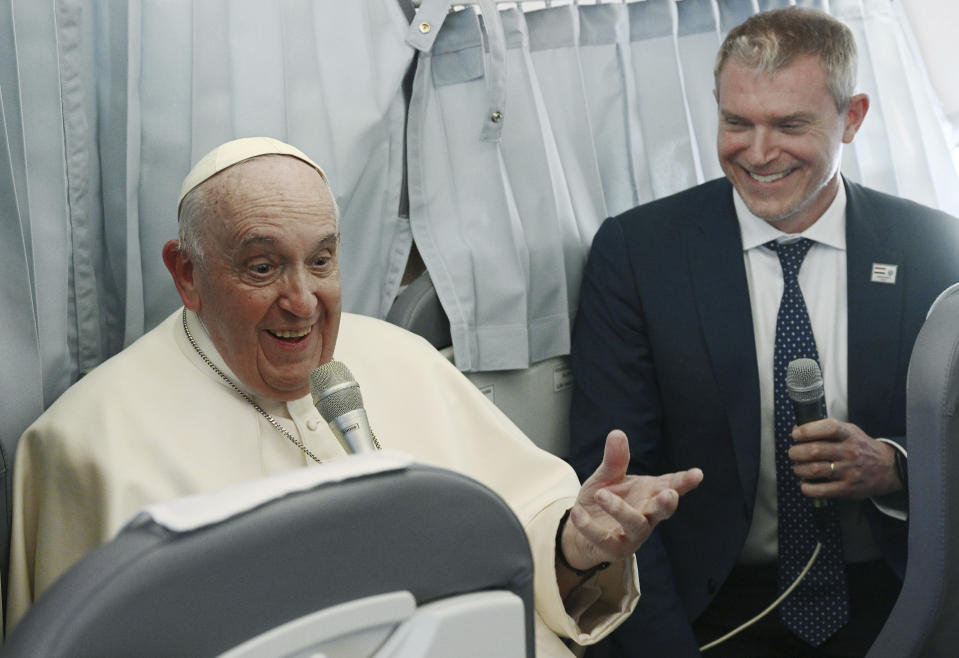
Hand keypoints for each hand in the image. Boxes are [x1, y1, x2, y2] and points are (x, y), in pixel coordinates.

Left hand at [561, 430, 702, 571]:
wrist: (580, 529)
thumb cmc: (602, 500)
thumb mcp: (607, 476)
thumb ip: (614, 459)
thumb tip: (617, 433)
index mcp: (649, 493)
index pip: (670, 485)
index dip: (684, 481)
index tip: (697, 474)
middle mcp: (646, 514)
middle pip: (662, 511)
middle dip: (667, 503)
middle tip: (668, 494)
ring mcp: (632, 534)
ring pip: (635, 525)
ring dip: (621, 510)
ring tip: (602, 494)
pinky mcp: (614, 548)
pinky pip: (603, 538)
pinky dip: (589, 526)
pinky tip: (578, 512)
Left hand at [788, 418, 900, 499]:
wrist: (887, 468)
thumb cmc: (860, 447)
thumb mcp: (849, 432)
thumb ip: (825, 429)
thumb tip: (797, 429)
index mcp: (849, 435)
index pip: (828, 428)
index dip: (807, 430)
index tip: (796, 434)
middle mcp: (850, 452)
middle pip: (815, 451)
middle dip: (796, 452)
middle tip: (793, 453)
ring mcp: (849, 471)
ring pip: (815, 470)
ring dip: (799, 469)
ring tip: (798, 468)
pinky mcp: (847, 489)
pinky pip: (821, 490)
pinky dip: (807, 487)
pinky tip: (805, 483)